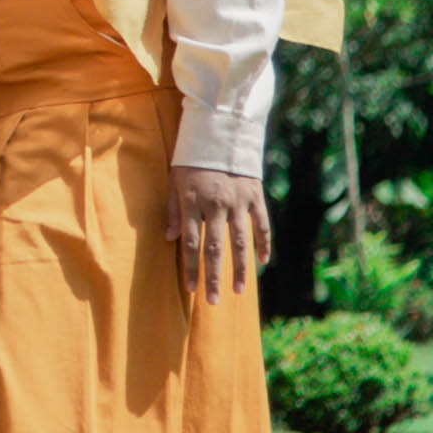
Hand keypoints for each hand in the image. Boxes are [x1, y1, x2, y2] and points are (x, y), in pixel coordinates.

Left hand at [172, 165, 271, 305]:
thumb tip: (169, 237)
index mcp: (193, 202)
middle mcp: (216, 205)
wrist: (221, 132)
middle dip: (213, 277)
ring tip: (238, 290)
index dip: (190, 267)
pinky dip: (264, 244)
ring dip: (240, 269)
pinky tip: (263, 262)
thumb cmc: (191, 159)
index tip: (190, 288)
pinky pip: (262, 225)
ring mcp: (238, 201)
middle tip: (213, 300)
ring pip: (240, 242)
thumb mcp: (174, 180)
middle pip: (214, 248)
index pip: (191, 242)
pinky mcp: (255, 196)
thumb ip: (172, 209)